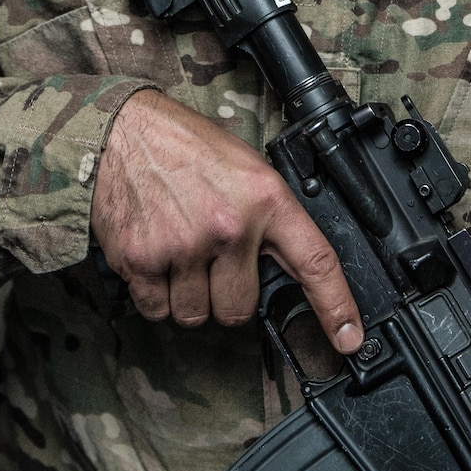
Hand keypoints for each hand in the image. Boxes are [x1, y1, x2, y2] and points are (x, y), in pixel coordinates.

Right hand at [91, 88, 363, 351]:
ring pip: (196, 316)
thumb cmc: (185, 147)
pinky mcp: (143, 260)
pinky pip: (157, 310)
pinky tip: (154, 257)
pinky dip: (155, 296)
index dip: (336, 308)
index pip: (315, 261)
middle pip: (240, 309)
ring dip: (188, 297)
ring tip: (178, 251)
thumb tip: (283, 271)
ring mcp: (184, 246)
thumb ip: (268, 217)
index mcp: (265, 198)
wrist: (122, 130)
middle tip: (210, 260)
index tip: (349, 340)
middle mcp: (229, 225)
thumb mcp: (245, 168)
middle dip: (225, 295)